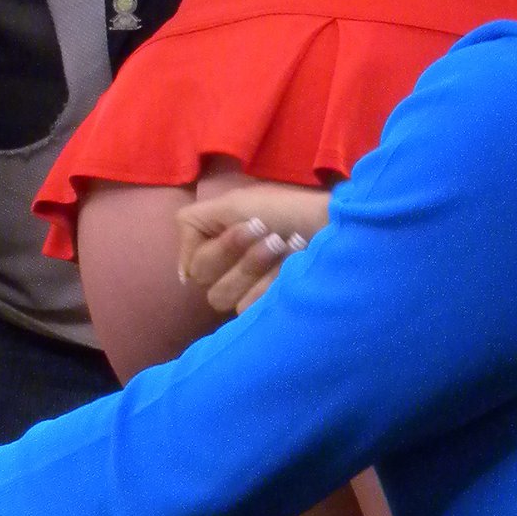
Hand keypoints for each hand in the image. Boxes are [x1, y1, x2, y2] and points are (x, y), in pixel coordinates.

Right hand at [176, 181, 332, 314]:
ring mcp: (247, 293)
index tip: (253, 222)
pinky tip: (294, 271)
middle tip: (272, 235)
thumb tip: (182, 275)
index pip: (193, 263)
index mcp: (216, 245)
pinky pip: (247, 310)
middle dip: (240, 253)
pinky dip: (272, 286)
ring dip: (258, 267)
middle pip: (207, 280)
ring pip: (224, 297)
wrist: (334, 226)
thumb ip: (194, 227)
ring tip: (287, 247)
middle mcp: (227, 271)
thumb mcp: (235, 204)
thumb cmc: (287, 210)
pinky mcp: (264, 311)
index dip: (221, 246)